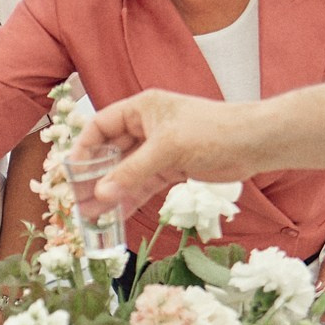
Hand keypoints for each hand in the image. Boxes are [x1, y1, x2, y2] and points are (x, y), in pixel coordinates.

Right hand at [80, 90, 267, 207]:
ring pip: (127, 171)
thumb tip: (100, 193)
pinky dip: (131, 197)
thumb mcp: (166, 150)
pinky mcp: (172, 166)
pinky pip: (144, 183)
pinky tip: (117, 214)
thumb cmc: (211, 132)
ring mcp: (160, 148)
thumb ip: (131, 172)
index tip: (71, 172)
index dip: (84, 148)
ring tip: (93, 215)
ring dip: (111, 192)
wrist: (253, 142)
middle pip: (111, 151)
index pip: (101, 125)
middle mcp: (147, 126)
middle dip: (95, 177)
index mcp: (142, 108)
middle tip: (78, 201)